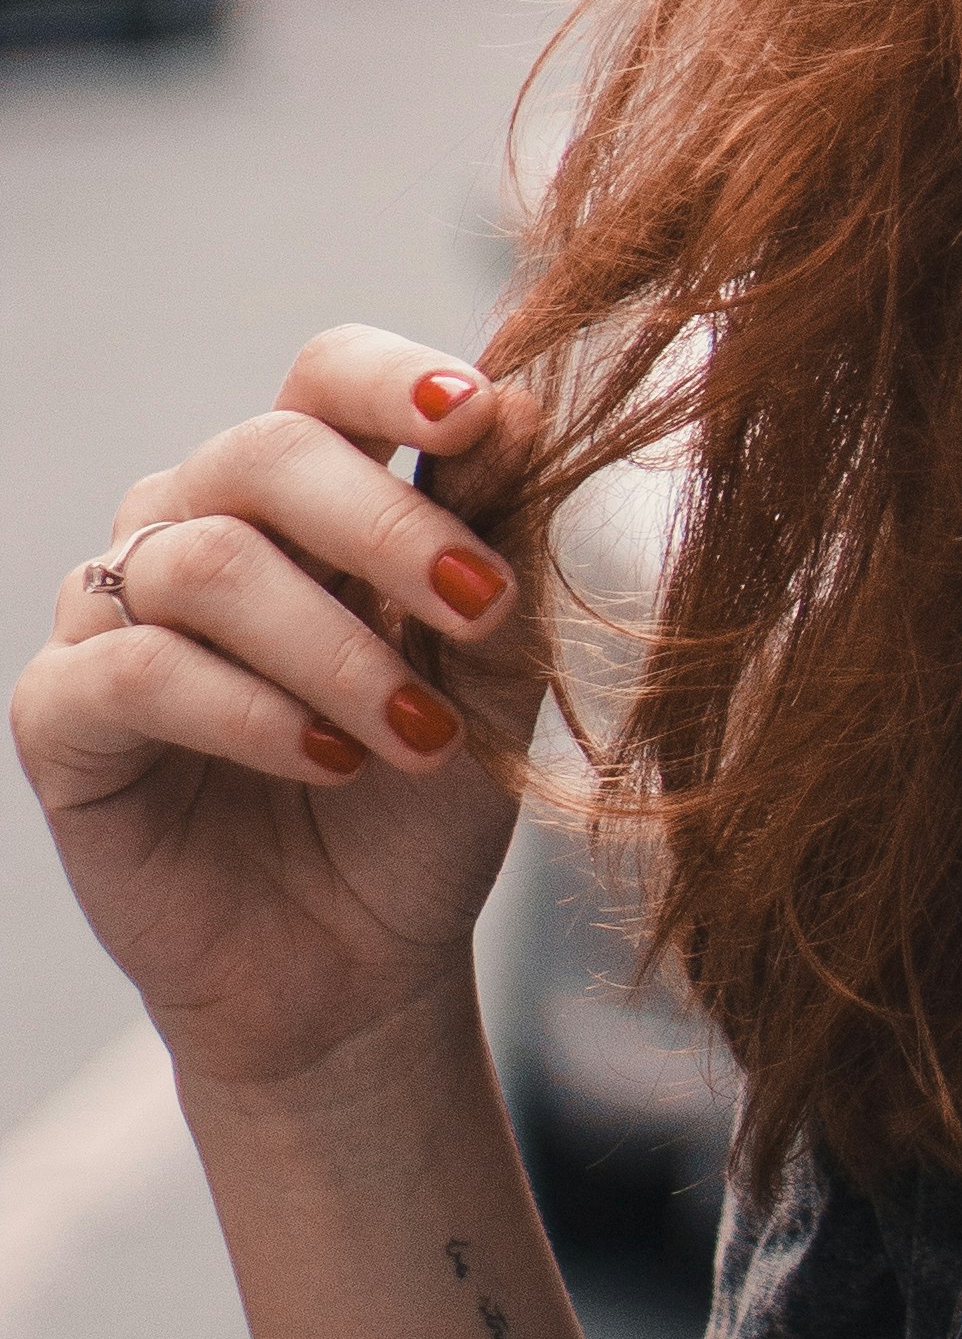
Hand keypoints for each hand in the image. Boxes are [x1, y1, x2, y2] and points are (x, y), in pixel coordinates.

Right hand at [10, 325, 545, 1103]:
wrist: (363, 963)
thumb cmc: (427, 795)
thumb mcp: (491, 665)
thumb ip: (494, 534)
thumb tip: (525, 403)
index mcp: (307, 488)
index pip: (327, 375)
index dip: (396, 380)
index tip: (480, 414)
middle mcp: (197, 522)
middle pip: (266, 449)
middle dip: (385, 526)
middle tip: (477, 607)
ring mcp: (115, 612)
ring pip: (206, 560)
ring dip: (334, 648)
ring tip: (417, 738)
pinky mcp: (60, 715)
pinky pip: (135, 669)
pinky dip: (248, 712)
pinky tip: (328, 761)